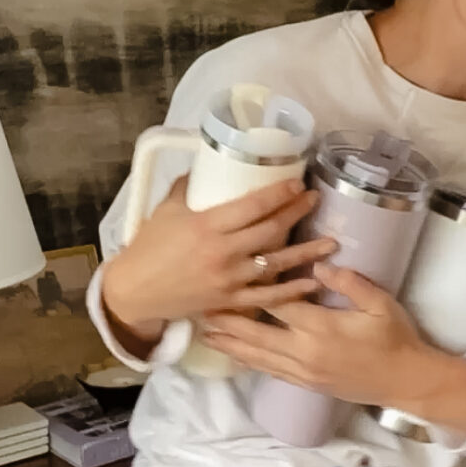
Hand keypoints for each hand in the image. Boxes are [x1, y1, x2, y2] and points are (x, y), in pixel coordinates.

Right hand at [102, 177, 335, 333]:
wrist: (134, 291)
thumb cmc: (148, 247)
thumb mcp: (166, 210)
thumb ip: (188, 188)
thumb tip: (206, 165)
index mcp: (206, 225)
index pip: (252, 206)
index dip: (279, 193)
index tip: (298, 183)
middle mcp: (221, 252)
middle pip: (270, 230)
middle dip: (296, 213)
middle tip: (315, 200)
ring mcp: (227, 279)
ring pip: (275, 264)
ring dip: (305, 253)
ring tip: (331, 243)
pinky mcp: (228, 301)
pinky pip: (266, 297)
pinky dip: (291, 291)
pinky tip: (311, 283)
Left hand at [203, 263, 465, 432]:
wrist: (407, 382)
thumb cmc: (396, 338)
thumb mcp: (380, 303)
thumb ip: (350, 282)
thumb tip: (320, 264)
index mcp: (321, 328)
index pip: (277, 304)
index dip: (253, 289)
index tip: (230, 274)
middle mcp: (304, 353)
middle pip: (255, 334)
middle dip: (226, 321)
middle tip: (199, 307)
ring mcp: (302, 372)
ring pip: (256, 357)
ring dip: (230, 345)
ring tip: (204, 333)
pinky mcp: (305, 384)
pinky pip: (269, 371)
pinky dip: (248, 361)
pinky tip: (234, 355)